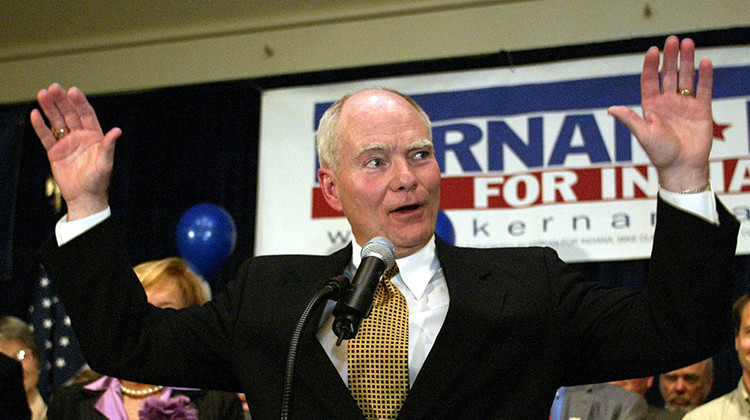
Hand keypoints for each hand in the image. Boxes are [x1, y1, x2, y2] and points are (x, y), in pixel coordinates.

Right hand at [30, 84, 120, 219]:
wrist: (84, 197)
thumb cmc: (98, 180)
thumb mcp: (105, 162)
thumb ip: (108, 145)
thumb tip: (117, 131)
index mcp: (94, 136)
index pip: (86, 114)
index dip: (79, 102)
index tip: (72, 90)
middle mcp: (80, 136)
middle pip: (69, 114)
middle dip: (62, 101)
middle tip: (53, 87)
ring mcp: (66, 142)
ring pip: (56, 121)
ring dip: (49, 108)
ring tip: (42, 94)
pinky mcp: (54, 151)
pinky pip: (46, 136)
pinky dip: (40, 126)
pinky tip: (35, 114)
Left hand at [608, 36, 712, 191]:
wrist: (682, 167)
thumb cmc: (660, 154)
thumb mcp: (643, 134)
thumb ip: (630, 119)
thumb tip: (611, 109)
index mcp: (651, 107)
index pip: (650, 80)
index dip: (651, 65)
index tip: (653, 50)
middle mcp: (667, 103)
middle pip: (669, 74)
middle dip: (670, 57)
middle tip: (673, 40)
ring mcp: (684, 105)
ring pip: (686, 78)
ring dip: (687, 61)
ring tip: (688, 43)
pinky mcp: (701, 110)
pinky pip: (704, 89)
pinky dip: (705, 76)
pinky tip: (705, 61)